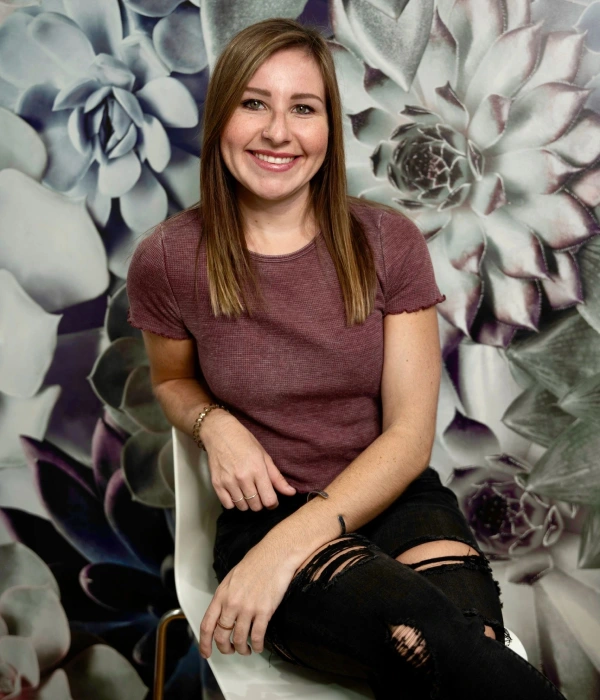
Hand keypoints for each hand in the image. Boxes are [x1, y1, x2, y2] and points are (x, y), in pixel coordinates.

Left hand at [199, 538, 296, 657]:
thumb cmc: (256, 562)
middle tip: (230, 650)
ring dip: (242, 649)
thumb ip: (225, 596)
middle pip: (222, 636)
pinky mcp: (264, 611)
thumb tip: (223, 612)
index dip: (204, 643)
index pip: (207, 625)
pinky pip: (257, 636)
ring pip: (239, 640)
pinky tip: (258, 646)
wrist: (275, 555)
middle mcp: (232, 603)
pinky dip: (257, 645)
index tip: (206, 652)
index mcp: (221, 594)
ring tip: (246, 650)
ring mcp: (248, 608)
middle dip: (225, 648)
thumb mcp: (232, 578)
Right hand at [201, 410, 295, 510]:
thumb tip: (291, 492)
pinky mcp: (216, 484)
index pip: (269, 500)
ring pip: (242, 507)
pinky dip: (233, 502)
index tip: (271, 499)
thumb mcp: (264, 456)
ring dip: (247, 503)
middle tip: (258, 492)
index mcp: (257, 470)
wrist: (220, 433)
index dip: (273, 503)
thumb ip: (277, 477)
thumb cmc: (244, 441)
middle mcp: (243, 478)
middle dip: (260, 502)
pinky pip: (228, 505)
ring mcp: (228, 482)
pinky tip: (235, 492)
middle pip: (256, 506)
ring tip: (246, 491)